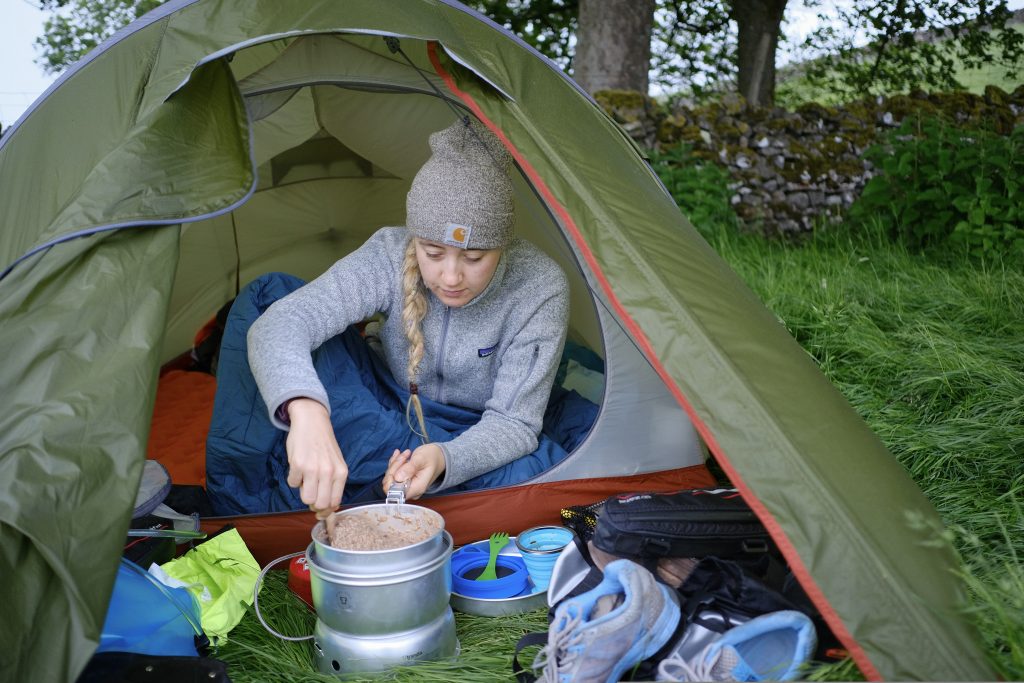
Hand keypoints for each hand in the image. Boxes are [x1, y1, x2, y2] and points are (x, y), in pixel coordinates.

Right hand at [284, 398, 347, 517]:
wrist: (312, 421)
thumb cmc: (323, 444)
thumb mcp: (336, 463)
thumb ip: (333, 483)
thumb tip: (327, 507)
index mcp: (341, 473)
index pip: (335, 502)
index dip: (326, 509)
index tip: (319, 509)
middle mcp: (329, 472)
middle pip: (320, 504)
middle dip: (313, 503)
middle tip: (310, 491)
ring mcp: (313, 468)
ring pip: (306, 498)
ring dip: (303, 491)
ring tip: (305, 478)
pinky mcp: (298, 464)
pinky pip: (293, 484)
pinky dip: (293, 478)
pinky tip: (298, 467)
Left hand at [382, 444, 445, 499]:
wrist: (438, 456)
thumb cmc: (432, 457)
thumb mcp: (421, 459)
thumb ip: (410, 468)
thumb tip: (397, 478)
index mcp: (417, 488)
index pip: (395, 492)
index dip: (391, 479)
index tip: (399, 463)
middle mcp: (411, 491)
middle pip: (391, 485)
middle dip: (394, 468)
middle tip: (404, 456)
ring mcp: (407, 487)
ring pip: (390, 478)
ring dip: (395, 464)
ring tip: (406, 454)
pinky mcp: (403, 482)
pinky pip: (392, 475)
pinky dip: (395, 463)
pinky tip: (401, 455)